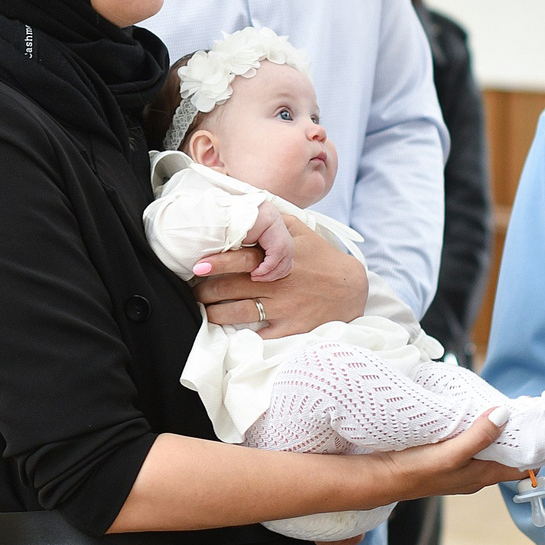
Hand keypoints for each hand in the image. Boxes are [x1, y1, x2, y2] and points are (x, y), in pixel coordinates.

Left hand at [193, 216, 364, 337]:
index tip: (197, 266)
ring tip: (204, 308)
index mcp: (276, 258)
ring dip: (213, 311)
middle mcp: (276, 284)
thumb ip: (273, 222)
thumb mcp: (301, 231)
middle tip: (193, 289)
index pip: (239, 258)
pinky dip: (237, 335)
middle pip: (229, 288)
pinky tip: (226, 331)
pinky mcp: (288, 330)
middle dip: (204, 290)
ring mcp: (282, 309)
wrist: (351, 289)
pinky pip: (256, 335)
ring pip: (235, 313)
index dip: (215, 263)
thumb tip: (242, 208)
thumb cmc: (321, 258)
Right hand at [373, 407, 528, 500]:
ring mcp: (461, 466)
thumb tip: (505, 414)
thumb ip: (479, 436)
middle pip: (506, 457)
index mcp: (483, 476)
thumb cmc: (418, 470)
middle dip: (517, 438)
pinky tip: (472, 417)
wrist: (384, 477)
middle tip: (524, 412)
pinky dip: (477, 432)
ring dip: (496, 433)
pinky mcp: (446, 457)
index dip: (536, 452)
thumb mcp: (453, 453)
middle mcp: (476, 474)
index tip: (543, 430)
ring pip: (488, 450)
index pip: (522, 469)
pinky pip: (470, 444)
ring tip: (502, 409)